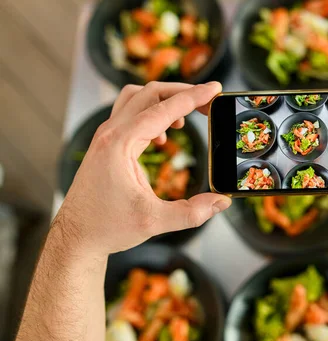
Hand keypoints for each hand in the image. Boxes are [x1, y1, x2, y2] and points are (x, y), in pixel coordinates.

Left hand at [55, 81, 230, 255]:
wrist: (77, 236)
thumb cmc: (107, 227)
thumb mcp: (155, 222)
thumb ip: (192, 212)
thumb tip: (221, 202)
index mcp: (120, 144)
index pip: (163, 109)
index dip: (193, 97)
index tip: (215, 89)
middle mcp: (111, 134)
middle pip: (149, 93)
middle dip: (182, 93)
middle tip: (207, 102)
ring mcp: (106, 137)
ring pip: (136, 98)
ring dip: (163, 100)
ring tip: (184, 119)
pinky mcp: (106, 144)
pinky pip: (130, 114)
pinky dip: (151, 114)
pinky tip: (162, 136)